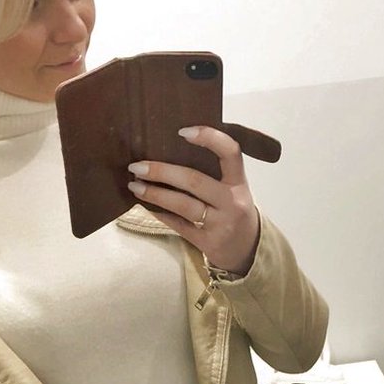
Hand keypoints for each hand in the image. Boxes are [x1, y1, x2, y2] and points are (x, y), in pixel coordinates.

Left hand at [126, 125, 259, 276]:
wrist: (248, 251)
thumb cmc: (233, 212)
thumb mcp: (233, 190)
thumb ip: (214, 173)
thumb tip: (171, 152)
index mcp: (239, 183)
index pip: (230, 152)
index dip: (209, 138)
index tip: (182, 131)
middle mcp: (232, 202)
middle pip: (194, 180)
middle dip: (162, 171)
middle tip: (137, 166)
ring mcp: (220, 224)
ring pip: (183, 205)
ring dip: (155, 193)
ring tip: (135, 186)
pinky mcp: (208, 242)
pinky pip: (179, 225)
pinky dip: (160, 214)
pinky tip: (146, 206)